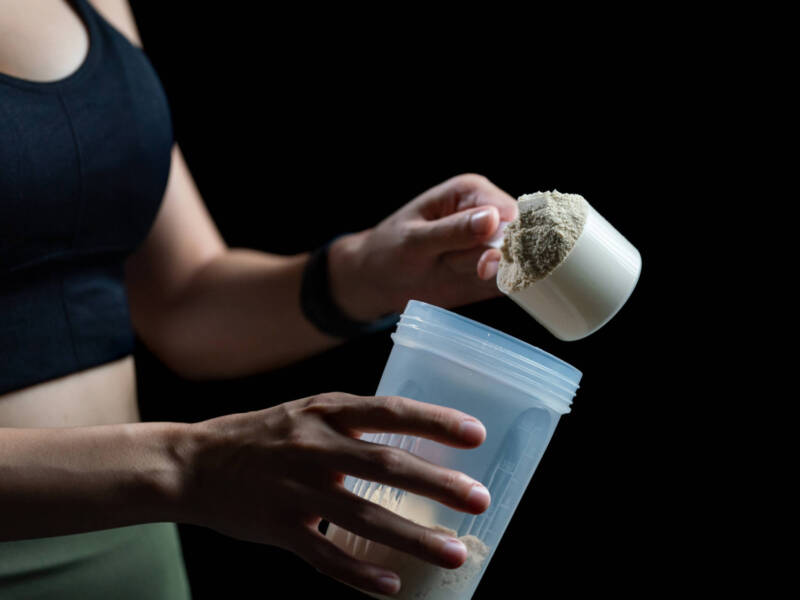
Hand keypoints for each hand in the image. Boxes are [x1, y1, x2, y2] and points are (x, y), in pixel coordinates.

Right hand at [178, 392, 490, 595]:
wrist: (193, 463)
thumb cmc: (263, 436)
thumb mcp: (307, 413)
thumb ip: (354, 424)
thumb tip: (415, 439)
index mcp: (326, 411)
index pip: (389, 411)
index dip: (434, 421)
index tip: (477, 433)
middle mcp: (313, 446)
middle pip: (384, 465)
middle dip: (436, 484)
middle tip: (479, 499)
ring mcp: (294, 489)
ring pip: (362, 516)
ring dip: (412, 537)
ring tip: (455, 552)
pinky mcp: (277, 527)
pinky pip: (324, 556)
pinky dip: (360, 573)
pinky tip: (393, 585)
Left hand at [328, 173, 517, 320]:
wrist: (378, 280)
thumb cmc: (389, 250)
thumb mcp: (415, 241)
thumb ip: (453, 231)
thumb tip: (493, 218)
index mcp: (471, 192)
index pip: (509, 211)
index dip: (506, 235)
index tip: (487, 257)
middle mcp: (488, 215)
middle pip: (515, 239)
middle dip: (492, 259)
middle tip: (458, 265)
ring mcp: (492, 245)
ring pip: (512, 264)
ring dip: (483, 275)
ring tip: (448, 267)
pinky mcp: (493, 272)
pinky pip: (510, 282)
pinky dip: (497, 288)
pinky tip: (470, 284)